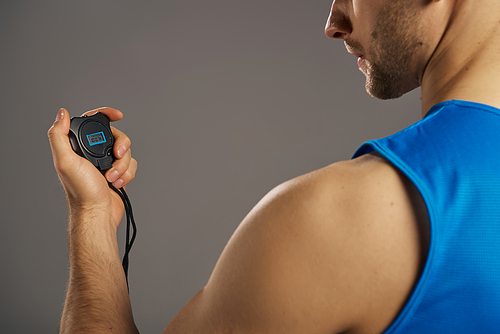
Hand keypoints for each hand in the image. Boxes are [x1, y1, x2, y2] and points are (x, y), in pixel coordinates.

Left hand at [48, 107, 137, 228]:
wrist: (97, 213)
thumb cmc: (81, 192)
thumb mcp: (65, 161)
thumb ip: (59, 135)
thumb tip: (61, 113)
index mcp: (78, 146)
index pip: (93, 121)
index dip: (106, 114)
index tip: (118, 116)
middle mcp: (92, 153)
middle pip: (116, 135)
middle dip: (120, 146)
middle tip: (117, 155)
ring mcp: (106, 163)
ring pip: (126, 151)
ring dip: (123, 164)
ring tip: (112, 177)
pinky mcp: (118, 173)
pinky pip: (131, 164)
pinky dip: (127, 173)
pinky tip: (117, 183)